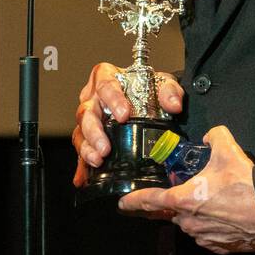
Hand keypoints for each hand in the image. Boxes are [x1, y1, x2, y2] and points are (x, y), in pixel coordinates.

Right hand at [71, 60, 183, 189]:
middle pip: (87, 112)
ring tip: (98, 160)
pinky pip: (81, 149)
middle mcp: (92, 97)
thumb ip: (169, 91)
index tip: (124, 115)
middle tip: (106, 148)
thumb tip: (174, 105)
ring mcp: (88, 117)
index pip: (106, 85)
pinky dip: (81, 165)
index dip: (113, 100)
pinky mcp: (87, 135)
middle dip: (94, 132)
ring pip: (80, 132)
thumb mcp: (161, 83)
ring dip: (87, 148)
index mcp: (106, 77)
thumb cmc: (147, 86)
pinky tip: (83, 178)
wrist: (145, 96)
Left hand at [119, 125, 254, 252]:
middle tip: (184, 193)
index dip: (133, 202)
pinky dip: (211, 226)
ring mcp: (203, 236)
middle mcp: (188, 222)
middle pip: (171, 213)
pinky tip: (225, 216)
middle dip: (175, 204)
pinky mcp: (219, 247)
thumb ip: (213, 136)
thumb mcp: (227, 150)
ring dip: (195, 215)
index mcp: (183, 199)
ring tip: (212, 202)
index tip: (123, 205)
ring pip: (190, 224)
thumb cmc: (246, 184)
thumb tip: (210, 136)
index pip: (149, 201)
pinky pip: (207, 235)